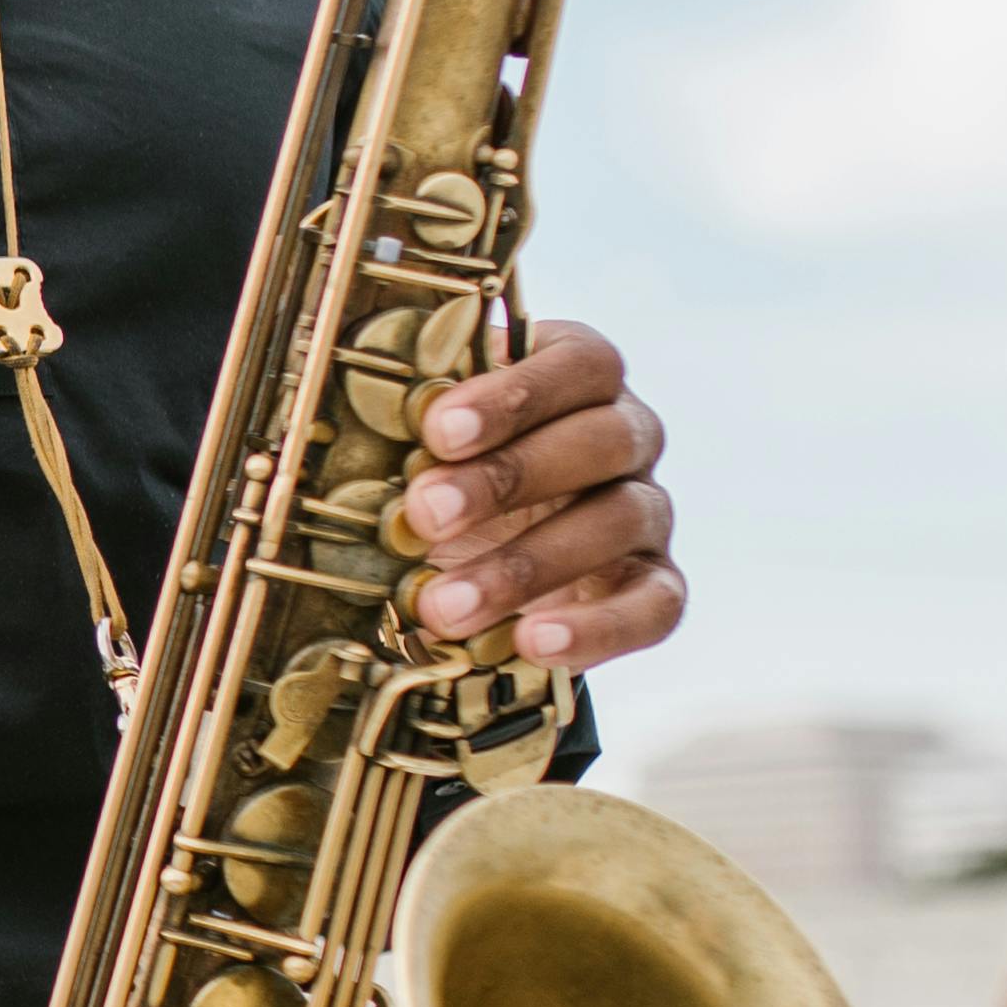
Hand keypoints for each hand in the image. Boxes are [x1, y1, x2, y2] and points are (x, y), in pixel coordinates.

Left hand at [395, 314, 678, 670]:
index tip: (438, 431)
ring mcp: (646, 510)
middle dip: (509, 478)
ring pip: (619, 522)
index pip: (579, 364)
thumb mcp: (431, 438)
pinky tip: (534, 642)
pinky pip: (656, 605)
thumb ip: (418, 419)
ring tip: (446, 605)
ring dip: (529, 565)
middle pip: (601, 439)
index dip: (515, 394)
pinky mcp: (655, 583)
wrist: (483, 548)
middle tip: (426, 515)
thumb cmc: (452, 468)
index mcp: (580, 377)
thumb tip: (349, 420)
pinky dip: (599, 630)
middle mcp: (628, 435)